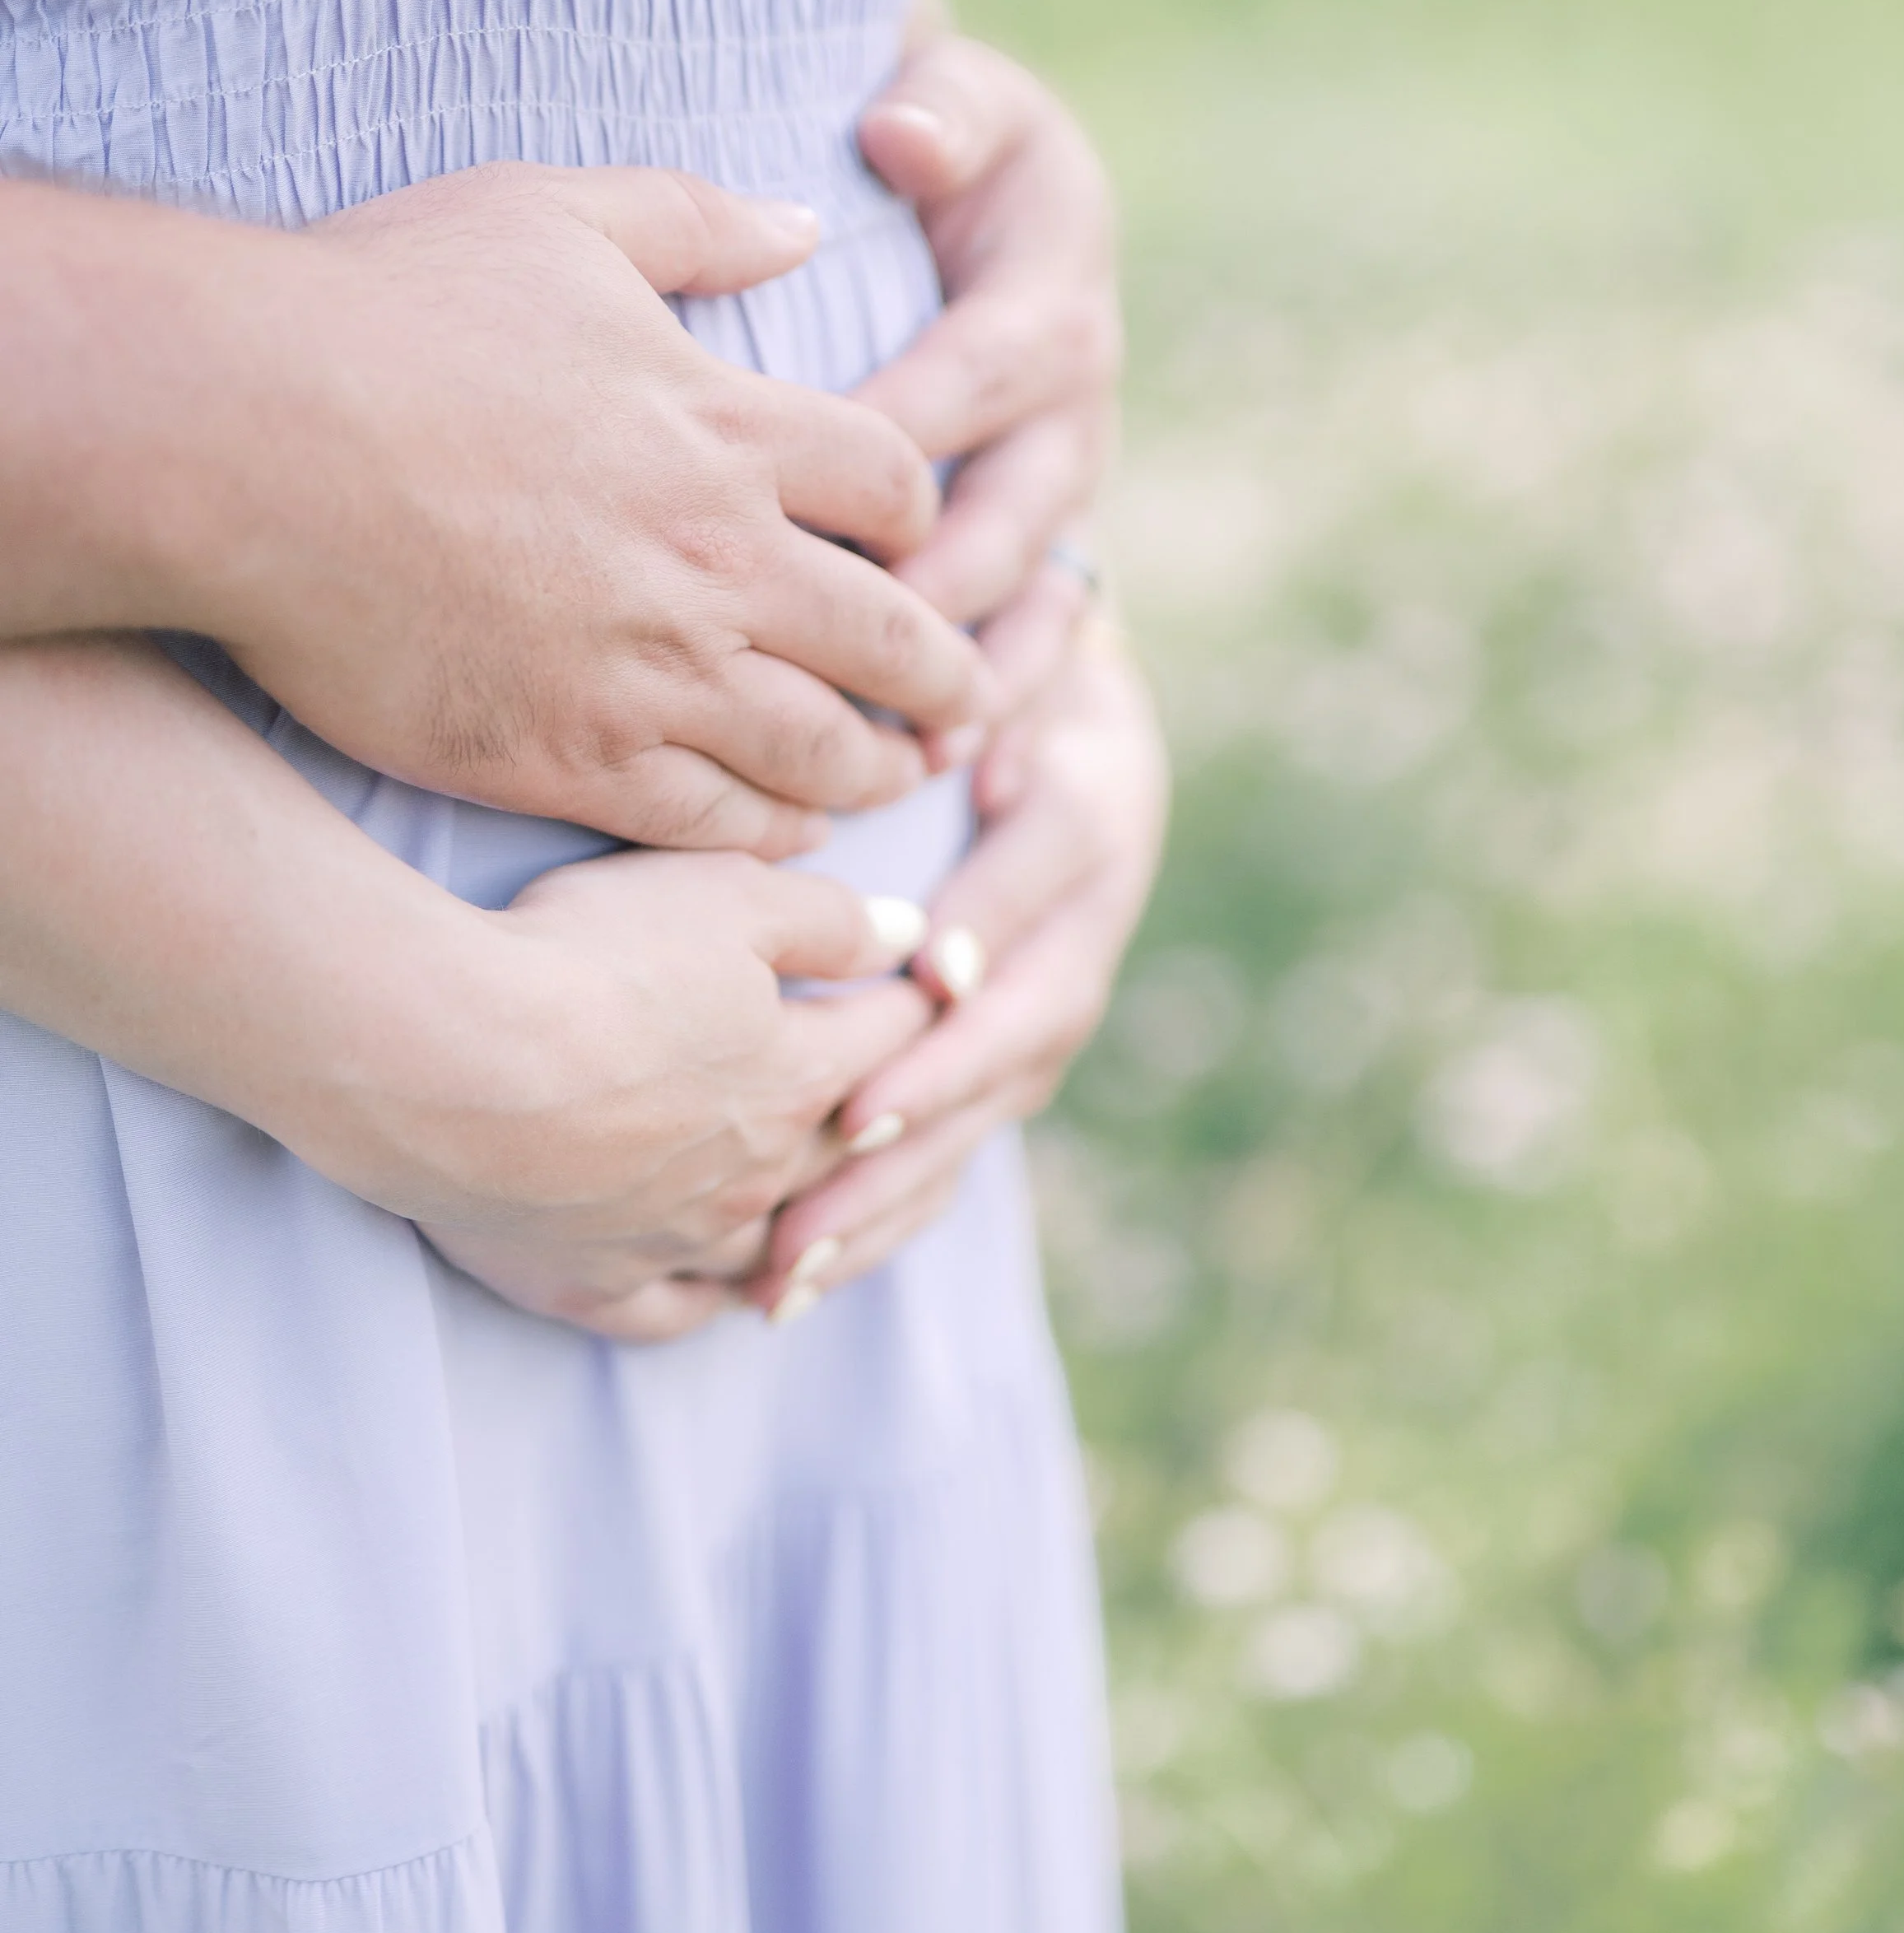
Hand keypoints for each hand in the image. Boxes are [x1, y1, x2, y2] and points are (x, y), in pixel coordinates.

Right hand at [213, 164, 994, 849]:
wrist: (244, 437)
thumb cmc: (381, 309)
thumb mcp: (556, 215)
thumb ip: (696, 219)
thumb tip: (803, 222)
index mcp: (729, 427)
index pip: (896, 484)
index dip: (922, 517)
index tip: (918, 545)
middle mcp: (719, 558)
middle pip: (892, 634)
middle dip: (945, 673)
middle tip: (971, 701)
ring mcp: (651, 669)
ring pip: (820, 744)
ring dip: (876, 768)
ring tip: (901, 781)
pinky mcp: (571, 755)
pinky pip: (715, 816)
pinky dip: (774, 830)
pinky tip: (792, 833)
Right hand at [405, 859, 934, 1341]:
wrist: (446, 1059)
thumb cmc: (590, 960)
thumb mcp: (727, 899)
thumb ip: (827, 919)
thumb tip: (909, 933)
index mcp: (797, 1077)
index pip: (889, 1038)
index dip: (910, 1003)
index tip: (923, 985)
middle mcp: (753, 1174)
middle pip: (841, 1154)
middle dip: (874, 1121)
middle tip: (893, 1106)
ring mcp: (673, 1239)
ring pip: (769, 1248)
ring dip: (803, 1228)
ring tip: (816, 1212)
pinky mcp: (588, 1283)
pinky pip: (669, 1313)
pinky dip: (703, 1299)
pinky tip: (715, 1290)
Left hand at [742, 626, 1167, 1321]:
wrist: (1067, 711)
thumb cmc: (1011, 665)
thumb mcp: (1018, 654)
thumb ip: (994, 694)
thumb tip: (963, 754)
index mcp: (1088, 827)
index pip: (1035, 896)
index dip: (982, 949)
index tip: (920, 996)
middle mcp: (1081, 937)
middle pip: (1008, 1045)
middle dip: (915, 1119)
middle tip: (820, 1184)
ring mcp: (1047, 1012)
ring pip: (978, 1120)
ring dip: (884, 1200)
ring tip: (786, 1270)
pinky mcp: (1007, 1061)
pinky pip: (954, 1150)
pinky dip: (881, 1216)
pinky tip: (800, 1278)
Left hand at [857, 39, 1121, 716]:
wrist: (989, 197)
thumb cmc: (946, 153)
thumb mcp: (960, 107)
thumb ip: (946, 112)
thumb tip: (904, 133)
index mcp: (1050, 299)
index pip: (985, 366)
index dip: (916, 420)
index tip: (828, 473)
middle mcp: (1076, 405)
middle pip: (1021, 504)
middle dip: (951, 574)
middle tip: (868, 636)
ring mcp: (1065, 486)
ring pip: (1037, 590)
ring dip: (984, 668)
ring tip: (922, 742)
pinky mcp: (1050, 543)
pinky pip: (1046, 639)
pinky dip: (1010, 703)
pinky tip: (964, 768)